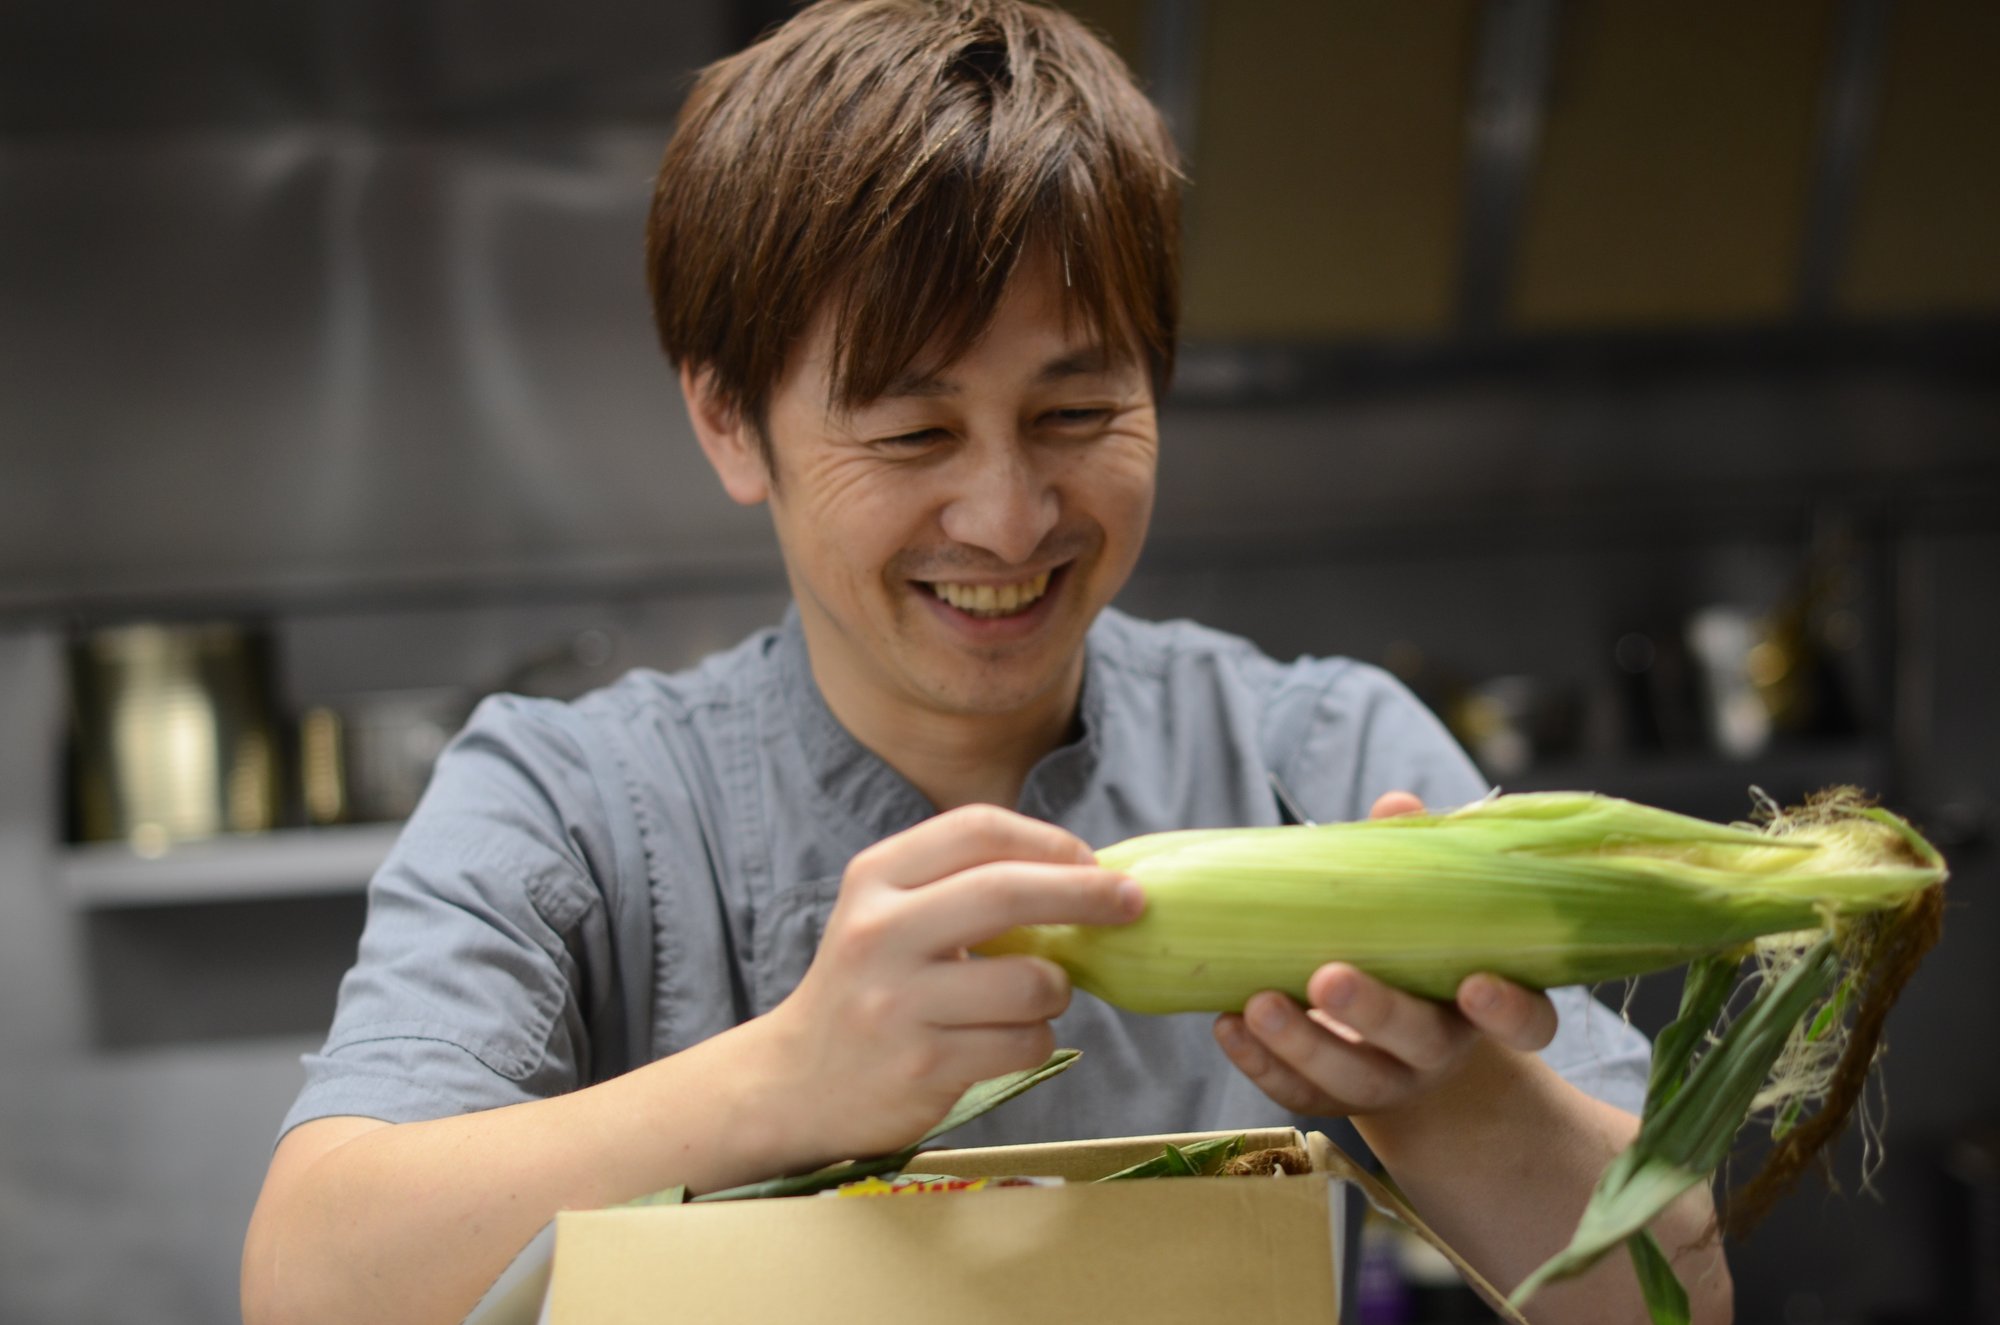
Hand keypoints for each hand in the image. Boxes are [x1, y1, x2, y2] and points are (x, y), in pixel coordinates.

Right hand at [760, 804, 1143, 1162]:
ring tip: (1037, 995)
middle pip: (1008, 891)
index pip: (978, 830)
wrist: (796, 1082)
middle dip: (1086, 893)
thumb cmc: (870, 986)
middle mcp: (880, 932)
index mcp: (875, 878)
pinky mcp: (922, 1065)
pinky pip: (1023, 1043)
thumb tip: (1084, 869)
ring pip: (1031, 982)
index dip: (1049, 840)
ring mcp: (898, 1002)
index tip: (1091, 860)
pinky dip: (1035, 1040)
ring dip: (1057, 989)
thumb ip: (964, 884)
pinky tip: (1007, 1039)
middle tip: (1133, 902)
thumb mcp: (890, 914)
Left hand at [1212, 791, 1557, 1118]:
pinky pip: (1296, 1093)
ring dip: (1300, 1042)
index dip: (1508, 1011)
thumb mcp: (1424, 910)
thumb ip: (1415, 862)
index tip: (1476, 985)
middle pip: (1418, 1042)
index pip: (1526, 1022)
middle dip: (1373, 1012)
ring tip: (1256, 1002)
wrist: (1391, 1041)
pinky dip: (1258, 1062)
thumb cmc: (1412, 950)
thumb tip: (1395, 805)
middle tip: (1327, 978)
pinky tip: (1226, 1024)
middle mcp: (1440, 1049)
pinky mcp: (1332, 1099)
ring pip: (1350, 1077)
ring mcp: (1387, 1081)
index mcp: (1482, 1001)